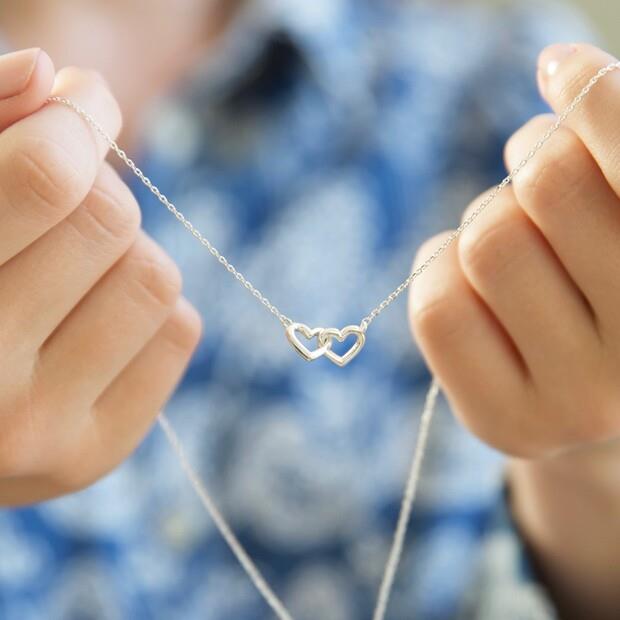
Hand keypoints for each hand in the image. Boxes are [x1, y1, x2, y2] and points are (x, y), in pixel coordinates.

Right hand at [0, 49, 200, 505]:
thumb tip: (49, 76)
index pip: (48, 179)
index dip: (79, 120)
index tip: (83, 102)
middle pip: (111, 222)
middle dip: (97, 189)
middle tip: (65, 198)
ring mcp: (44, 433)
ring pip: (156, 278)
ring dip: (127, 252)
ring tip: (75, 270)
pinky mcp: (96, 451)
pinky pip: (179, 331)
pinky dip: (151, 306)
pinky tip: (97, 319)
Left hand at [408, 43, 619, 618]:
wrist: (584, 388)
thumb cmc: (602, 279)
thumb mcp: (613, 209)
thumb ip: (605, 153)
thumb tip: (563, 74)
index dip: (596, 101)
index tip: (559, 67)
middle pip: (549, 184)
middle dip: (530, 163)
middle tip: (534, 183)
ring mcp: (582, 401)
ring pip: (486, 241)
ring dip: (483, 220)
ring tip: (509, 243)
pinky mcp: (507, 423)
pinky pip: (436, 304)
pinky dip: (437, 268)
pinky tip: (465, 283)